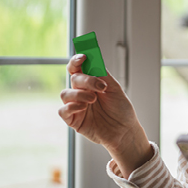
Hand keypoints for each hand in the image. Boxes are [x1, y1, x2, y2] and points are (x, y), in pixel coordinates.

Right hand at [59, 54, 151, 174]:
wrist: (124, 130)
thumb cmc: (120, 108)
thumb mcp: (114, 88)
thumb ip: (102, 74)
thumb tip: (91, 58)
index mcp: (90, 82)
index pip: (77, 67)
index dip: (76, 60)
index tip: (83, 58)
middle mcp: (81, 92)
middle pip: (74, 79)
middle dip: (86, 80)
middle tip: (100, 87)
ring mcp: (76, 105)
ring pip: (65, 93)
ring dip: (79, 94)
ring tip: (93, 100)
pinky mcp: (73, 120)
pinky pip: (63, 110)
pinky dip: (71, 107)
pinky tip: (84, 108)